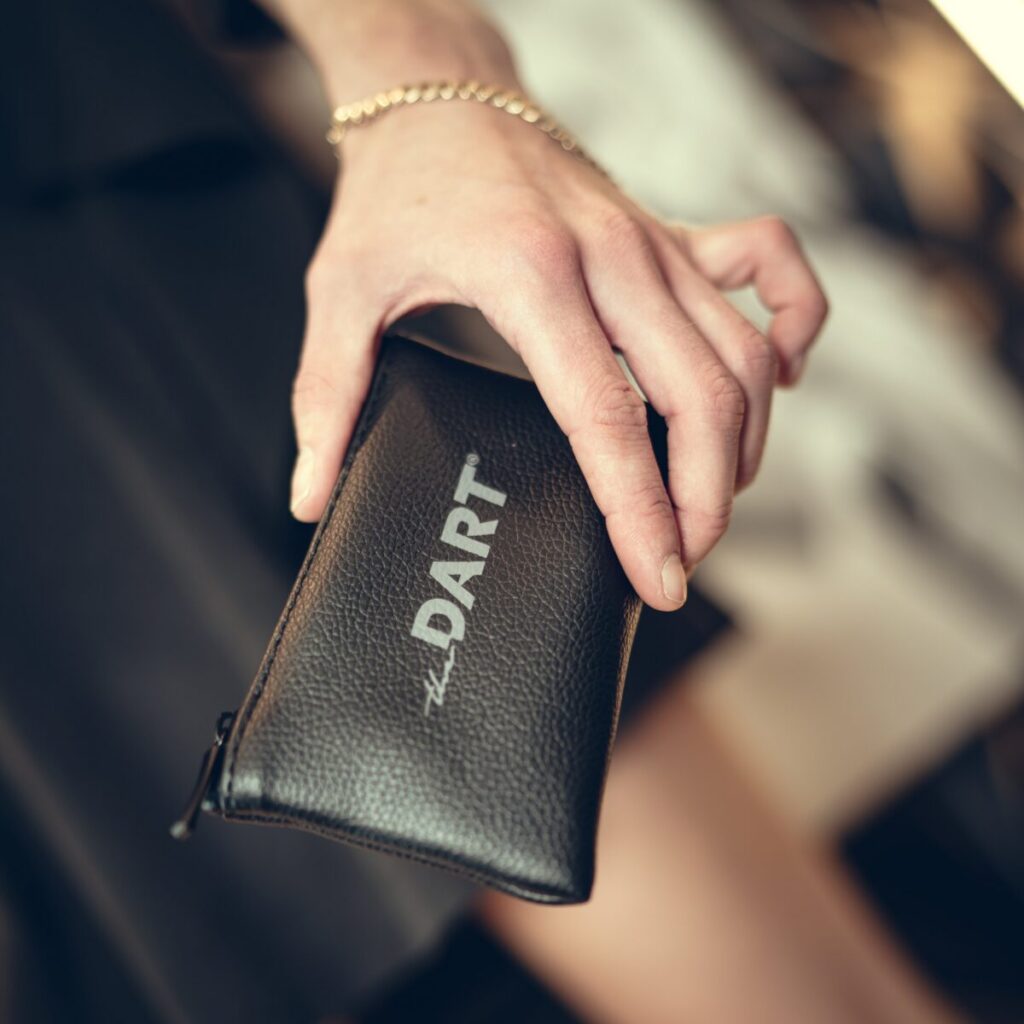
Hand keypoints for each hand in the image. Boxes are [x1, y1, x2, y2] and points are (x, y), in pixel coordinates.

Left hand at [289, 97, 826, 611]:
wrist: (441, 100)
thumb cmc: (399, 193)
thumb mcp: (343, 292)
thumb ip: (327, 398)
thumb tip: (310, 493)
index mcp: (532, 276)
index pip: (607, 418)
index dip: (639, 511)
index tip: (656, 574)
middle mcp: (613, 257)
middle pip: (699, 397)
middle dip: (705, 499)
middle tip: (684, 559)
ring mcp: (654, 242)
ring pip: (745, 352)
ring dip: (745, 441)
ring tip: (715, 503)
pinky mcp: (674, 233)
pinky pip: (773, 269)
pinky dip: (795, 323)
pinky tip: (781, 379)